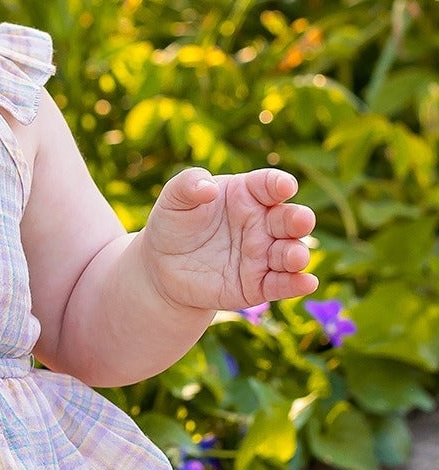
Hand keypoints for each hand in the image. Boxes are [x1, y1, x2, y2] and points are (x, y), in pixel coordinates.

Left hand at [139, 166, 317, 313]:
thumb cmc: (174, 224)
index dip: (279, 184)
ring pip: (290, 253)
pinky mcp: (257, 284)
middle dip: (299, 219)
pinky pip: (281, 285)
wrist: (162, 266)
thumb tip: (208, 188)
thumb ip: (189, 184)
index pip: (269, 185)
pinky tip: (307, 283)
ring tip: (294, 256)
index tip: (285, 186)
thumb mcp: (174, 198)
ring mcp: (263, 255)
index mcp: (247, 195)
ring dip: (297, 254)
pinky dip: (296, 285)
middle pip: (289, 219)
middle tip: (301, 220)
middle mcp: (262, 224)